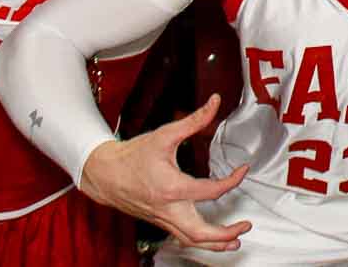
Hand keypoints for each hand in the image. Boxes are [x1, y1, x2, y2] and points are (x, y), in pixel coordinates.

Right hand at [78, 95, 249, 253]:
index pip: (211, 191)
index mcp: (171, 188)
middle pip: (199, 233)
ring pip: (190, 240)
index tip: (242, 170)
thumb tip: (214, 102)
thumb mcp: (165, 135)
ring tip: (234, 241)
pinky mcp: (159, 221)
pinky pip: (181, 237)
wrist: (104, 173)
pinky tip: (211, 238)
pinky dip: (198, 240)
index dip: (233, 181)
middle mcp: (167, 209)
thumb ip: (194, 120)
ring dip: (214, 244)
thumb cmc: (132, 156)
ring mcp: (162, 218)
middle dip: (224, 234)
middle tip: (243, 228)